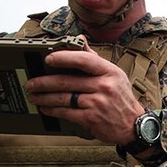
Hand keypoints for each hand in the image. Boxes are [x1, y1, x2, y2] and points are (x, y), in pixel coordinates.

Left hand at [25, 44, 149, 147]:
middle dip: (44, 82)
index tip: (48, 59)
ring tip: (34, 95)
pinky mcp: (91, 118)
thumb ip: (95, 59)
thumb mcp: (114, 75)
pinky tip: (46, 108)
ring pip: (63, 97)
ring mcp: (97, 102)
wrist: (134, 126)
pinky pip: (66, 112)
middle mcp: (104, 86)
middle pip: (67, 81)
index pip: (83, 60)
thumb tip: (80, 40)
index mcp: (109, 71)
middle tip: (32, 82)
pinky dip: (53, 110)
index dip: (63, 58)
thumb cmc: (122, 99)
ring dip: (44, 97)